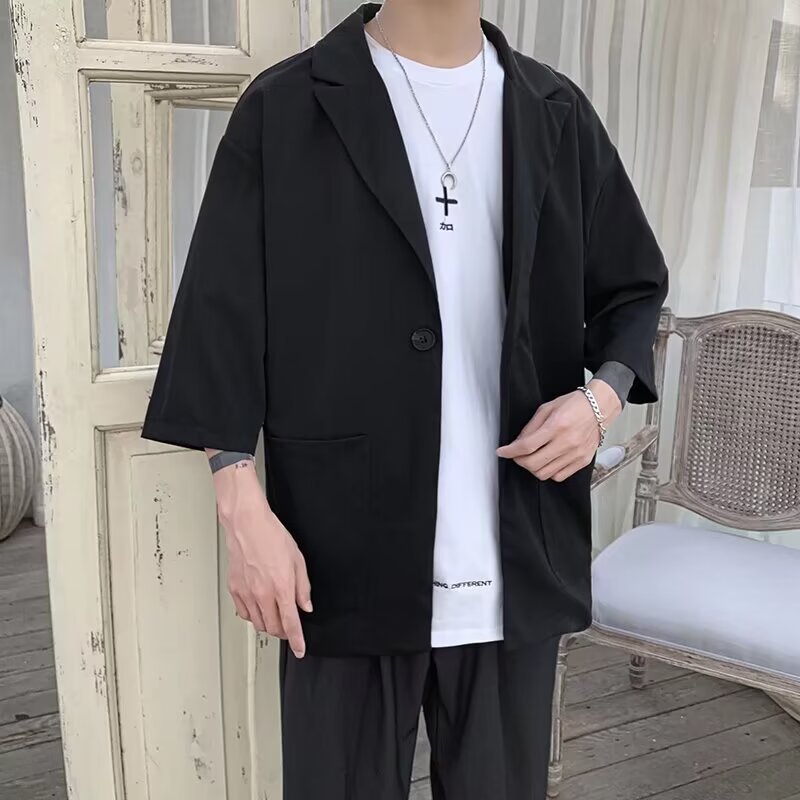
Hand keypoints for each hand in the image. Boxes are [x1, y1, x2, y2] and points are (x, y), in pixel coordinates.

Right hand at [213, 465, 310, 657]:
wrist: (247, 525)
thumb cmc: (272, 537)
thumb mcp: (298, 560)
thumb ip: (303, 587)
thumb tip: (306, 605)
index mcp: (281, 588)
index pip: (291, 623)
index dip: (297, 641)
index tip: (300, 649)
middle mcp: (262, 594)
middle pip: (273, 628)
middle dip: (284, 632)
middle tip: (290, 626)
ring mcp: (246, 593)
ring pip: (258, 623)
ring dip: (269, 625)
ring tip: (275, 616)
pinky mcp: (235, 589)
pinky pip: (244, 613)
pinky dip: (253, 616)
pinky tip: (259, 608)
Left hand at [496, 379, 621, 481]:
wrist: (599, 407)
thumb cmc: (574, 404)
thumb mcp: (547, 408)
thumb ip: (531, 427)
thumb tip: (517, 443)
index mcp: (556, 426)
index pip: (527, 446)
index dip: (510, 451)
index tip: (501, 452)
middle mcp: (567, 442)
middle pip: (534, 463)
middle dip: (519, 461)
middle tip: (516, 455)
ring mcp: (576, 454)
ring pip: (545, 473)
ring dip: (533, 468)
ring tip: (531, 458)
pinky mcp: (582, 461)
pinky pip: (559, 476)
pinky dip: (548, 472)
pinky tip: (547, 462)